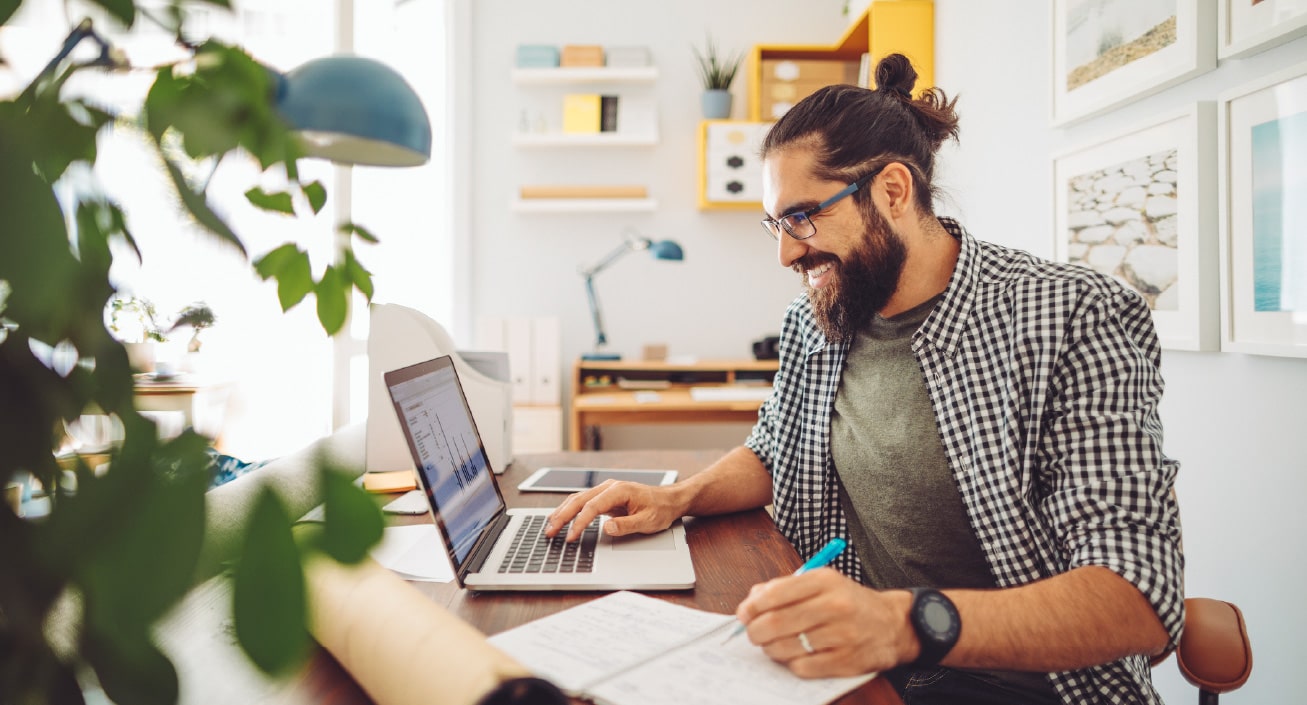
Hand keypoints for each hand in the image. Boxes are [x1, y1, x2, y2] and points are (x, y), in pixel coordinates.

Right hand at [544, 480, 684, 541]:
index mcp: (619, 490)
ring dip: (562, 512)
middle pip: (579, 500)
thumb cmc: (660, 509)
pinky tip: (559, 517)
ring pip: (577, 499)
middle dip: (563, 516)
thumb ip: (627, 525)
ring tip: (549, 526)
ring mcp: (605, 491)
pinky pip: (582, 502)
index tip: (571, 536)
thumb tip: (606, 528)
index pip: (592, 507)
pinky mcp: (604, 497)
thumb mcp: (648, 521)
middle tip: (550, 532)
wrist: (668, 500)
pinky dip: (569, 510)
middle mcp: (609, 487)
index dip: (580, 522)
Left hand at [735, 569, 915, 678]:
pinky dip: (792, 663)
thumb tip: (751, 601)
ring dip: (771, 649)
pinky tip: (796, 656)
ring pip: (787, 647)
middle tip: (753, 634)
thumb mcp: (822, 583)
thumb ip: (786, 588)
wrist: (893, 624)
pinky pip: (803, 667)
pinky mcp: (846, 661)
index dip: (752, 606)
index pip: (776, 593)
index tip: (744, 614)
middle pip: (777, 622)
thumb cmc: (849, 603)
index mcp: (825, 581)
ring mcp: (841, 635)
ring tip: (773, 645)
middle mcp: (834, 605)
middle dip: (755, 631)